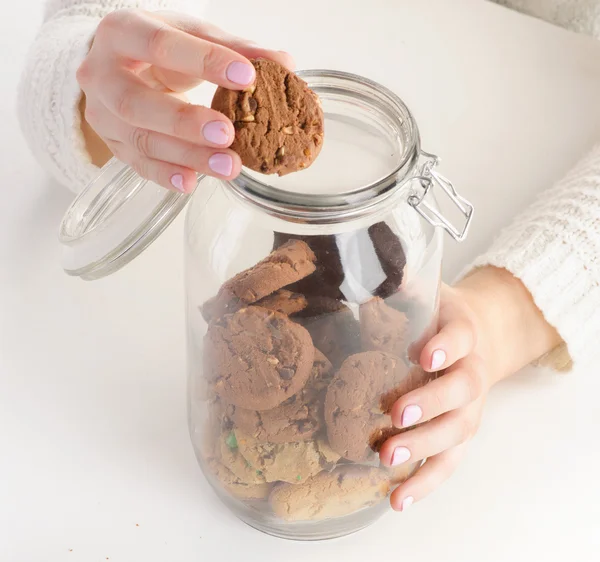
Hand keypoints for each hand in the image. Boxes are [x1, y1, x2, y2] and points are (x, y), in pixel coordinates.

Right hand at [76, 9, 293, 191]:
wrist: (119, 64)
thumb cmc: (161, 46)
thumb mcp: (193, 35)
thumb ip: (236, 48)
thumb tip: (284, 63)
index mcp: (122, 31)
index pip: (160, 44)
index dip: (204, 61)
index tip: (247, 77)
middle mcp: (101, 74)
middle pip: (136, 102)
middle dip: (184, 121)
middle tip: (227, 134)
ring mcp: (103, 114)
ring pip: (141, 139)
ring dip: (186, 156)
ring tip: (229, 166)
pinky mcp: (112, 144)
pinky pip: (137, 164)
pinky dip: (166, 176)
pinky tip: (191, 183)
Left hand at [380, 267, 561, 510]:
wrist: (475, 337)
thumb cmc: (438, 316)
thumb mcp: (423, 292)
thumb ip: (396, 283)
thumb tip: (352, 264)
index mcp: (463, 331)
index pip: (459, 338)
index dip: (445, 346)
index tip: (422, 353)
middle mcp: (471, 372)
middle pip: (460, 393)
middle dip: (429, 405)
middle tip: (396, 414)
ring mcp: (469, 409)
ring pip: (455, 433)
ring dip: (423, 449)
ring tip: (387, 461)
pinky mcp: (459, 435)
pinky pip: (448, 463)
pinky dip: (425, 482)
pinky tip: (397, 499)